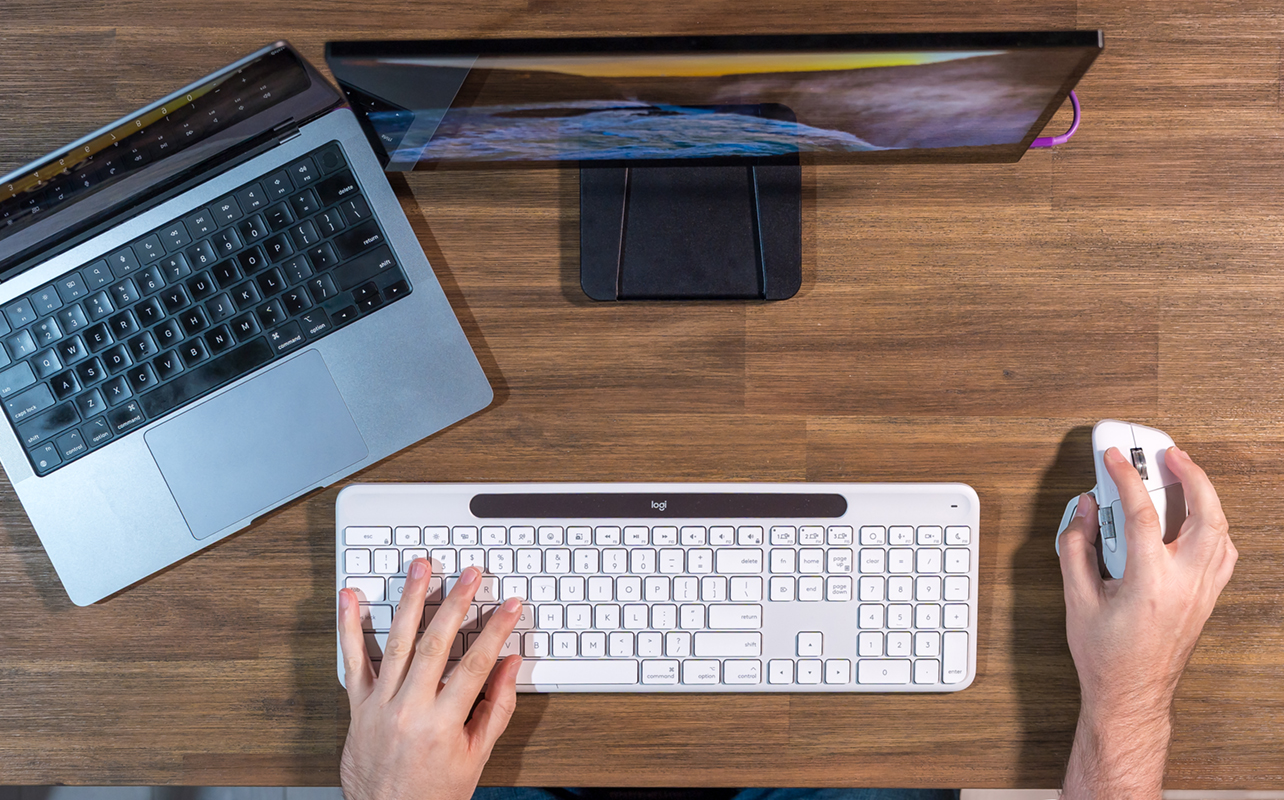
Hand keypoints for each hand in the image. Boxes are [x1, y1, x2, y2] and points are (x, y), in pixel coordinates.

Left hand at [338, 562, 523, 799]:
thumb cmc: (434, 793)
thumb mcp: (476, 756)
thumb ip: (496, 708)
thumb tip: (510, 666)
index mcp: (442, 724)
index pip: (475, 665)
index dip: (495, 630)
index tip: (509, 605)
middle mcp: (409, 710)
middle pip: (436, 644)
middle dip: (456, 603)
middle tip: (470, 574)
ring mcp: (379, 705)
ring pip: (396, 643)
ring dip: (409, 600)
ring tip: (419, 568)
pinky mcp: (358, 706)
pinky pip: (352, 662)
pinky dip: (349, 628)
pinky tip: (349, 598)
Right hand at [1058, 446, 1236, 797]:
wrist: (1131, 696)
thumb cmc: (1105, 657)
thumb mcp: (1077, 599)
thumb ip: (1077, 546)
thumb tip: (1084, 510)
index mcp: (1151, 582)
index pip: (1141, 512)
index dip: (1126, 477)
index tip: (1114, 457)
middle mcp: (1186, 584)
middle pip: (1204, 513)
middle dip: (1190, 475)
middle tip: (1168, 453)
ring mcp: (1203, 592)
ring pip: (1221, 531)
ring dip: (1206, 498)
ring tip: (1185, 476)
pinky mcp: (1207, 599)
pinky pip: (1224, 553)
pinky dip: (1214, 526)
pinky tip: (1197, 519)